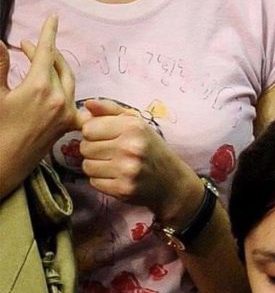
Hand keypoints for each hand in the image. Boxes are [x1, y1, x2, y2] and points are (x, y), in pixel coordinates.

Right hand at [3, 15, 83, 154]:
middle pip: (57, 65)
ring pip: (67, 80)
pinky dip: (65, 90)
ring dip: (55, 67)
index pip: (47, 52)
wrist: (4, 165)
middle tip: (29, 45)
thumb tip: (1, 43)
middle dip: (46, 51)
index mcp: (40, 87)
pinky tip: (56, 87)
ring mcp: (66, 112)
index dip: (49, 33)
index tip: (53, 17)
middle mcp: (59, 97)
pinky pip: (73, 101)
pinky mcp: (68, 125)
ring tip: (39, 61)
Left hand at [76, 100, 201, 219]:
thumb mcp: (136, 123)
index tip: (107, 136)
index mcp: (134, 127)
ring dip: (96, 165)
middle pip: (84, 147)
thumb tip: (87, 104)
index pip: (88, 127)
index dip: (94, 132)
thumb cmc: (151, 148)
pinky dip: (102, 180)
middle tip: (112, 152)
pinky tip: (117, 176)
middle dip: (94, 149)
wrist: (172, 180)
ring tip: (114, 164)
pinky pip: (93, 182)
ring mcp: (126, 169)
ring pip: (87, 165)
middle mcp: (130, 147)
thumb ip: (110, 110)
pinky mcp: (122, 188)